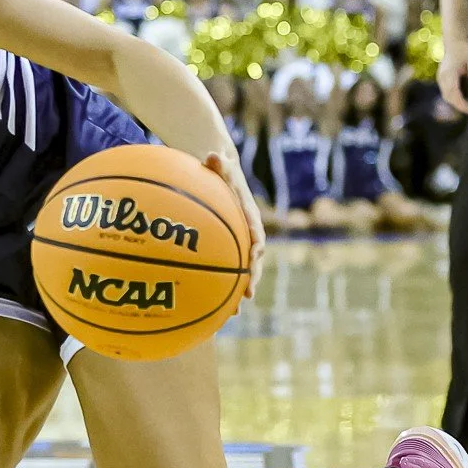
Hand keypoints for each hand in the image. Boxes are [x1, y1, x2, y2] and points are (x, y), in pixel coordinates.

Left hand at [204, 151, 266, 298]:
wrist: (222, 176)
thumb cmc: (219, 171)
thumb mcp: (219, 165)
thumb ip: (218, 164)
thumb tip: (214, 154)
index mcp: (249, 215)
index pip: (256, 231)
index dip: (256, 244)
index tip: (254, 256)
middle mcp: (248, 234)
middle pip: (253, 259)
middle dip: (252, 277)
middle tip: (248, 293)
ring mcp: (239, 244)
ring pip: (242, 271)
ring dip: (239, 291)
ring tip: (233, 313)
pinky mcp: (228, 251)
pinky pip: (226, 271)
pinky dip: (221, 289)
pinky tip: (211, 309)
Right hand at [437, 34, 467, 113]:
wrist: (454, 42)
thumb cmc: (464, 49)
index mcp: (449, 72)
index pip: (453, 92)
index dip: (461, 102)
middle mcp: (442, 77)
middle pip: (448, 97)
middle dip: (459, 105)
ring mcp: (440, 78)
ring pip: (446, 96)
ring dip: (456, 102)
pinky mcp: (441, 79)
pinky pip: (445, 92)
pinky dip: (453, 98)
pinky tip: (462, 99)